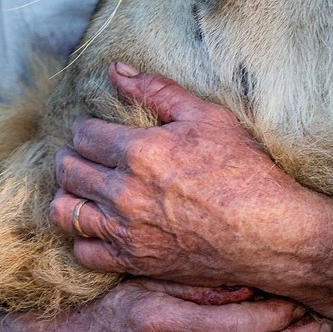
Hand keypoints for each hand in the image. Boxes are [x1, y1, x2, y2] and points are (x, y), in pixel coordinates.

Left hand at [53, 63, 322, 289]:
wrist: (269, 232)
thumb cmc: (243, 170)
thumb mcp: (205, 116)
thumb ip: (156, 90)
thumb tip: (115, 69)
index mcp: (138, 151)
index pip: (83, 134)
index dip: (87, 127)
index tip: (98, 129)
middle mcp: (123, 193)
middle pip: (67, 170)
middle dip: (72, 156)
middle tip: (88, 154)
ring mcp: (126, 232)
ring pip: (63, 212)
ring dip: (70, 194)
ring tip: (86, 187)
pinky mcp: (134, 262)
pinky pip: (83, 251)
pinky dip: (84, 236)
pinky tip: (101, 223)